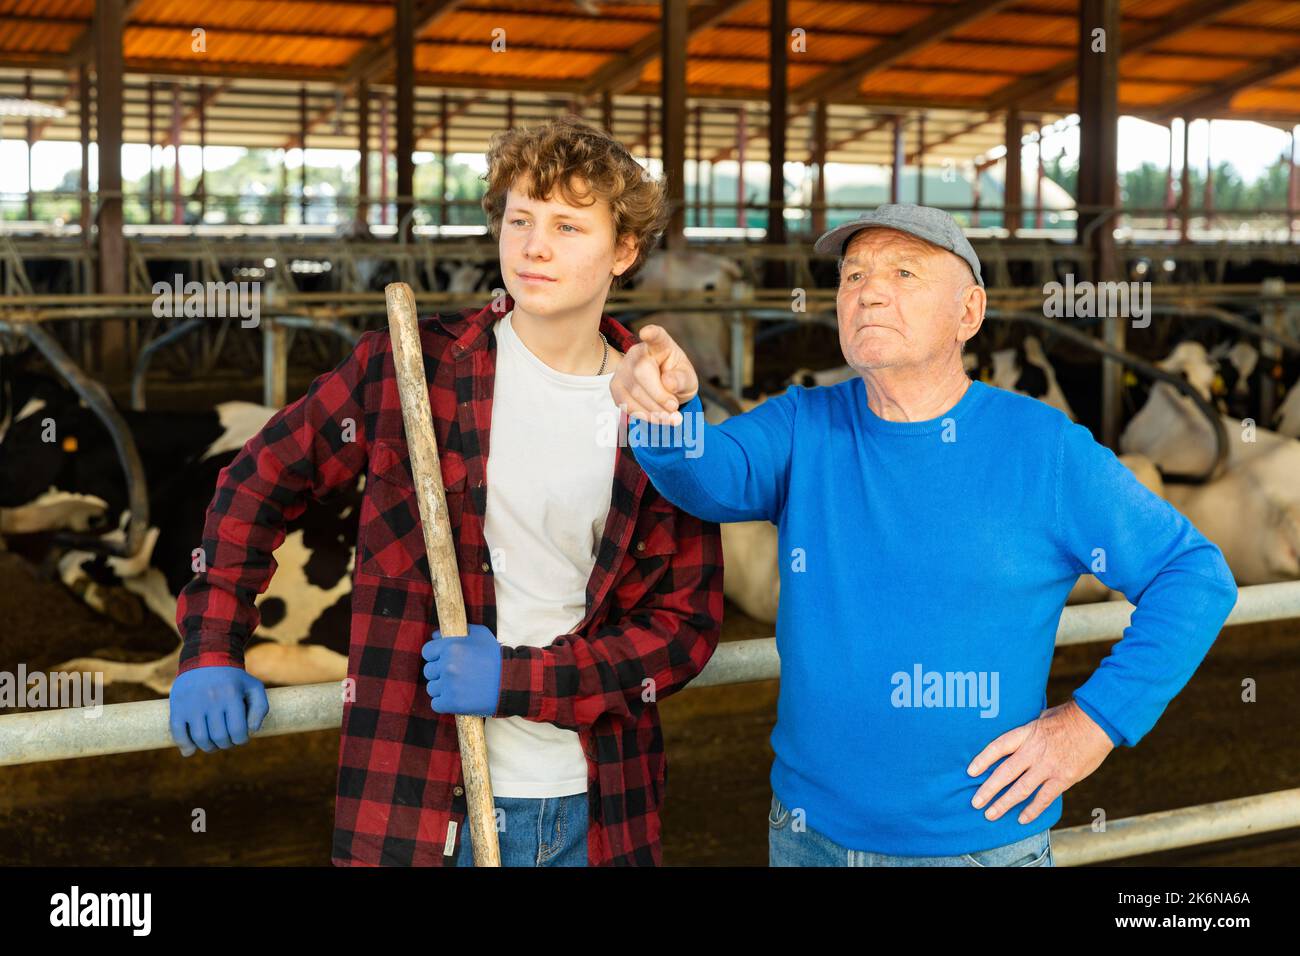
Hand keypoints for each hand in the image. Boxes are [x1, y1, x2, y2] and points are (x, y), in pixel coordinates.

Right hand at [168, 665, 268, 756]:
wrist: (206, 658)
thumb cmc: (234, 678)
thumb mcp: (254, 686)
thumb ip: (260, 708)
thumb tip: (253, 731)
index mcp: (231, 695)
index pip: (237, 730)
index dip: (241, 740)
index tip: (241, 737)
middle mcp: (211, 699)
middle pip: (219, 737)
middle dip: (226, 744)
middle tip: (227, 740)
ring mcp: (193, 704)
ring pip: (200, 738)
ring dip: (209, 747)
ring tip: (214, 744)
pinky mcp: (178, 706)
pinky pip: (178, 732)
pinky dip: (184, 745)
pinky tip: (190, 750)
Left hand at [422, 624, 501, 715]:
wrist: (511, 682)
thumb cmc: (496, 657)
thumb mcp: (481, 635)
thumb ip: (459, 630)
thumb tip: (436, 635)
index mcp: (451, 647)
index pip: (427, 652)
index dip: (435, 656)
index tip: (444, 661)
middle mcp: (447, 665)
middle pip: (429, 671)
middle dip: (439, 673)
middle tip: (456, 675)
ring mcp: (449, 685)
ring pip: (432, 688)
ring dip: (442, 689)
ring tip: (459, 687)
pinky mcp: (452, 702)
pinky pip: (436, 704)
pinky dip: (444, 703)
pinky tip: (457, 698)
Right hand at [610, 324, 699, 426]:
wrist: (665, 392)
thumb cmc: (677, 380)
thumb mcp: (688, 379)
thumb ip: (682, 380)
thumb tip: (668, 382)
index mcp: (660, 345)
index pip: (656, 337)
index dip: (651, 334)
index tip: (647, 332)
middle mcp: (637, 353)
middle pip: (641, 372)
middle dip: (659, 396)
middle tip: (674, 408)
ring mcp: (623, 369)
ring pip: (633, 391)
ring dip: (653, 410)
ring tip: (670, 418)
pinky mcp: (615, 386)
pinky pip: (625, 403)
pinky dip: (643, 415)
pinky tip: (656, 417)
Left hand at [966, 700, 1114, 824]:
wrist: (1097, 721)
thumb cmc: (1069, 717)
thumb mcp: (1042, 716)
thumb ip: (1028, 731)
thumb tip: (1017, 738)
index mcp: (1026, 733)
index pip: (998, 747)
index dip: (983, 759)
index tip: (970, 771)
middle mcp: (1033, 751)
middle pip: (1005, 773)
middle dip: (988, 789)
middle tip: (975, 802)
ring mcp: (1048, 766)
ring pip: (1021, 789)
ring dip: (1004, 803)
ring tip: (990, 814)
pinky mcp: (1063, 778)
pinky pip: (1044, 798)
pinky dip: (1032, 810)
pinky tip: (1022, 818)